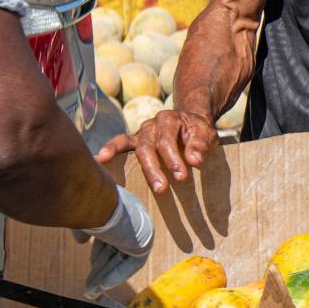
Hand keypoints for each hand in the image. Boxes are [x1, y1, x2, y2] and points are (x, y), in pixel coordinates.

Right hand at [76, 185, 153, 298]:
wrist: (91, 201)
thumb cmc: (81, 204)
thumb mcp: (81, 218)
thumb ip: (83, 229)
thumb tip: (81, 242)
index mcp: (120, 207)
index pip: (110, 235)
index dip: (98, 252)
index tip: (90, 266)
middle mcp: (132, 217)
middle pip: (116, 249)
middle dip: (101, 270)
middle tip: (89, 286)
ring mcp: (140, 228)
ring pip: (122, 258)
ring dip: (106, 277)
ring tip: (91, 293)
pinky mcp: (144, 240)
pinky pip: (132, 263)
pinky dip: (118, 275)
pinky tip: (103, 286)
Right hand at [97, 107, 223, 194]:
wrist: (190, 120)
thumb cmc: (197, 130)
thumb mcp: (206, 133)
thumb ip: (200, 144)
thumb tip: (195, 161)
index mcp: (169, 119)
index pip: (167, 141)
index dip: (172, 159)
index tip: (181, 177)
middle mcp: (152, 124)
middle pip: (148, 147)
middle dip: (154, 168)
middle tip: (162, 188)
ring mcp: (142, 133)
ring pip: (135, 148)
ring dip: (139, 168)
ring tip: (130, 182)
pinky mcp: (136, 141)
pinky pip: (121, 143)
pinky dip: (111, 148)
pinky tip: (102, 158)